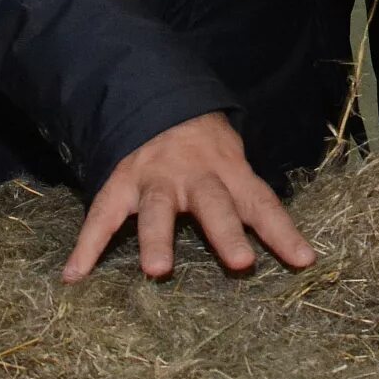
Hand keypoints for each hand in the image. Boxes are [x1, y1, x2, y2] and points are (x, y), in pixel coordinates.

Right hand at [61, 112, 316, 281]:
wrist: (159, 102)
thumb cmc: (207, 146)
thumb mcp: (234, 162)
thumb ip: (248, 198)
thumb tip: (292, 250)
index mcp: (229, 171)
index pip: (262, 203)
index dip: (283, 232)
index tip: (303, 260)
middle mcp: (194, 175)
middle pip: (214, 203)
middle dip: (226, 232)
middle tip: (241, 261)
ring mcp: (155, 180)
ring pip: (158, 210)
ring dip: (159, 240)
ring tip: (158, 271)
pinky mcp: (121, 184)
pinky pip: (102, 216)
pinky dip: (87, 246)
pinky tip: (74, 275)